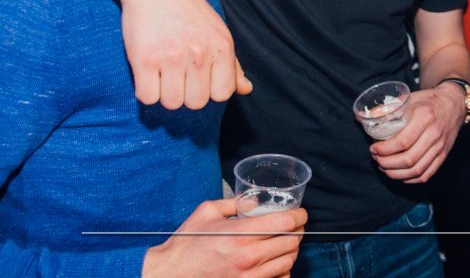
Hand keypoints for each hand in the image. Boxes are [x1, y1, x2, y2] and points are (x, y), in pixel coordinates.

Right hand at [117, 0, 251, 109]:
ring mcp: (172, 57)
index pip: (223, 94)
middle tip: (177, 74)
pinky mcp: (144, 59)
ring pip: (171, 103)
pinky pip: (147, 97)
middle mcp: (199, 53)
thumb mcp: (217, 31)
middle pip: (196, 103)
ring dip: (164, 94)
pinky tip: (147, 74)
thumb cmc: (187, 10)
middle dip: (186, 94)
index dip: (210, 91)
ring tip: (162, 72)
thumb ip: (232, 64)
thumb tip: (246, 89)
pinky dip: (145, 91)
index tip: (199, 78)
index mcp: (221, 46)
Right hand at [142, 197, 305, 277]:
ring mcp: (249, 277)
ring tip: (285, 243)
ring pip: (288, 262)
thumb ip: (235, 203)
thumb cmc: (187, 243)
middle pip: (292, 242)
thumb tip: (257, 200)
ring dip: (291, 250)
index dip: (299, 215)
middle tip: (294, 226)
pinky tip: (275, 263)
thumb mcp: (207, 212)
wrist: (169, 274)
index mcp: (240, 234)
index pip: (286, 222)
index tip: (300, 213)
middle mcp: (248, 257)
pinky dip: (282, 270)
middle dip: (297, 231)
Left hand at [370, 83, 463, 183]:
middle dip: (387, 164)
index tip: (373, 149)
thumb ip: (387, 108)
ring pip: (417, 170)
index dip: (384, 150)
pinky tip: (400, 175)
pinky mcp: (444, 155)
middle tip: (377, 159)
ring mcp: (441, 146)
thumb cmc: (429, 100)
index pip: (402, 141)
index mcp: (425, 117)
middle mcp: (435, 133)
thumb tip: (360, 118)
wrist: (454, 103)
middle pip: (408, 159)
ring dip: (396, 174)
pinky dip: (411, 179)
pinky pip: (427, 174)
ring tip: (385, 168)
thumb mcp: (410, 98)